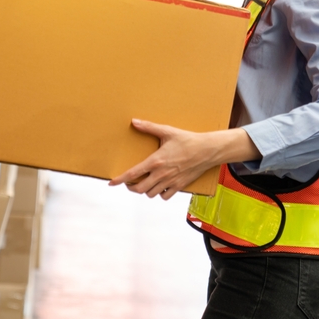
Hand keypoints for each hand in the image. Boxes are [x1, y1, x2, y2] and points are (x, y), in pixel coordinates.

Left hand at [109, 119, 260, 199]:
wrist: (207, 150)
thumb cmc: (187, 140)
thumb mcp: (167, 131)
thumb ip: (149, 127)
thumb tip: (134, 121)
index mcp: (155, 161)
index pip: (132, 174)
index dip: (119, 180)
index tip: (111, 183)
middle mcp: (161, 174)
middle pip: (139, 189)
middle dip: (131, 187)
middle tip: (130, 183)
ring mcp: (170, 182)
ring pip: (151, 194)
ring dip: (145, 190)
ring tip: (145, 183)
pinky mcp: (179, 186)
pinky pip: (165, 196)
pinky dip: (160, 194)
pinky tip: (160, 186)